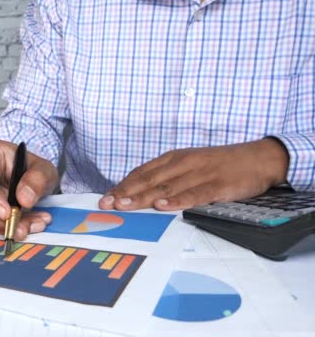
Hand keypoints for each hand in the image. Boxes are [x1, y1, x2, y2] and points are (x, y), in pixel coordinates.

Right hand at [0, 139, 58, 239]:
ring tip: (31, 227)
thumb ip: (37, 180)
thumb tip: (24, 200)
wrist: (31, 178)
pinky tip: (26, 227)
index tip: (6, 212)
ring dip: (5, 227)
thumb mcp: (44, 169)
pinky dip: (6, 230)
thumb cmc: (32, 167)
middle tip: (21, 228)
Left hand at [98, 138, 288, 210]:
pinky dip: (177, 200)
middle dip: (126, 193)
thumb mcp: (189, 165)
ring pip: (167, 187)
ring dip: (144, 197)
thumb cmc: (219, 164)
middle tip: (107, 204)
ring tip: (125, 206)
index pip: (142, 172)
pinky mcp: (217, 185)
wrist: (258, 158)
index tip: (106, 197)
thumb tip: (141, 193)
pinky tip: (163, 206)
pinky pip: (194, 194)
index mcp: (174, 158)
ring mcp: (200, 173)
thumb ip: (167, 176)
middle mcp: (183, 164)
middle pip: (149, 180)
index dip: (123, 185)